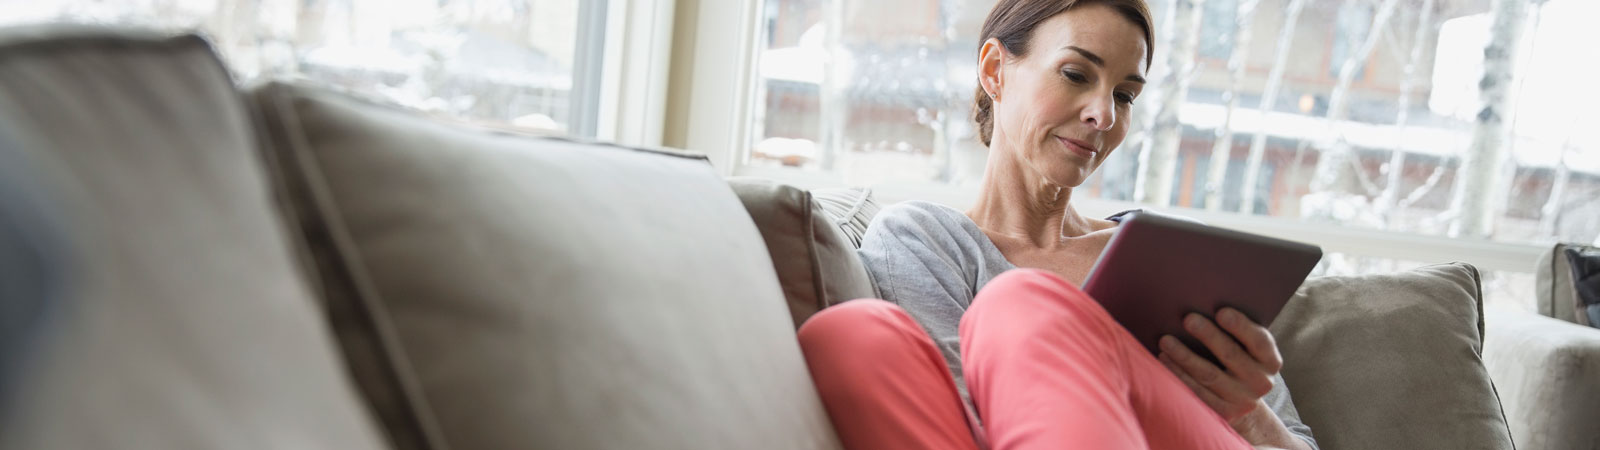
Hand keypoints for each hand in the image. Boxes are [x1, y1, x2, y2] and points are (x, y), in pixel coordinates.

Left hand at [1155, 307, 1282, 422]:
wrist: (1242, 403)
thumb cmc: (1239, 362)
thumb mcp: (1247, 349)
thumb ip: (1237, 332)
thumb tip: (1203, 305)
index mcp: (1271, 361)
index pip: (1259, 341)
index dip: (1241, 326)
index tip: (1221, 312)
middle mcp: (1261, 382)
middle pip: (1231, 355)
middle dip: (1208, 335)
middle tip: (1188, 319)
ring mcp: (1242, 400)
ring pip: (1209, 375)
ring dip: (1184, 356)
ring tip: (1165, 340)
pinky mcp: (1223, 414)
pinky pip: (1196, 392)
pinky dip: (1178, 374)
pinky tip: (1165, 359)